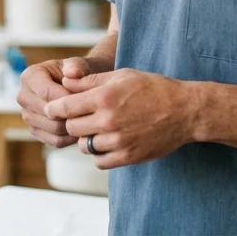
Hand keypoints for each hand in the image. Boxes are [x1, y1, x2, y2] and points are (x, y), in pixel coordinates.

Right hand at [17, 57, 96, 147]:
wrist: (77, 87)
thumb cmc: (78, 74)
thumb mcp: (79, 65)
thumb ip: (77, 66)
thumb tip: (72, 72)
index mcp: (30, 76)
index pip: (47, 93)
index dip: (69, 99)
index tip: (88, 99)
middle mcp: (24, 96)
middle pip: (48, 113)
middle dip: (71, 113)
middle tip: (91, 112)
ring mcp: (27, 115)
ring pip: (53, 128)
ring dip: (73, 126)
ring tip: (88, 119)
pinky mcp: (36, 131)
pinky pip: (54, 141)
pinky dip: (71, 138)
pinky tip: (83, 129)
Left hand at [46, 68, 200, 169]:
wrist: (183, 111)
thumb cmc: (152, 88)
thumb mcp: (121, 75)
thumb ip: (90, 80)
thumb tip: (64, 80)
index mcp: (104, 97)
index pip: (64, 107)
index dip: (54, 108)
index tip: (53, 109)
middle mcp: (108, 120)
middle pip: (71, 128)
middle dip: (72, 122)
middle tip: (81, 117)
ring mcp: (118, 141)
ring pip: (84, 146)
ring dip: (86, 138)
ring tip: (97, 129)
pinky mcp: (128, 156)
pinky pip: (99, 161)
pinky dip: (99, 154)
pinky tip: (107, 143)